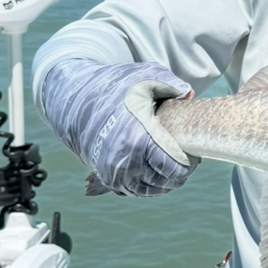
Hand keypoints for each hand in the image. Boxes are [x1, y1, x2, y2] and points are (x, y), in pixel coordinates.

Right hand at [39, 58, 197, 197]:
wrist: (74, 97)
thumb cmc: (113, 85)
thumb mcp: (146, 76)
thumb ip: (173, 85)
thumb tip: (191, 95)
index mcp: (139, 138)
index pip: (174, 168)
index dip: (189, 164)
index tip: (193, 155)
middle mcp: (125, 160)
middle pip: (164, 182)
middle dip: (178, 174)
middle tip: (185, 161)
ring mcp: (112, 171)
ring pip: (148, 190)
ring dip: (163, 183)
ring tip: (172, 168)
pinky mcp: (104, 175)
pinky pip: (131, 190)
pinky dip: (145, 185)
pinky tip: (154, 173)